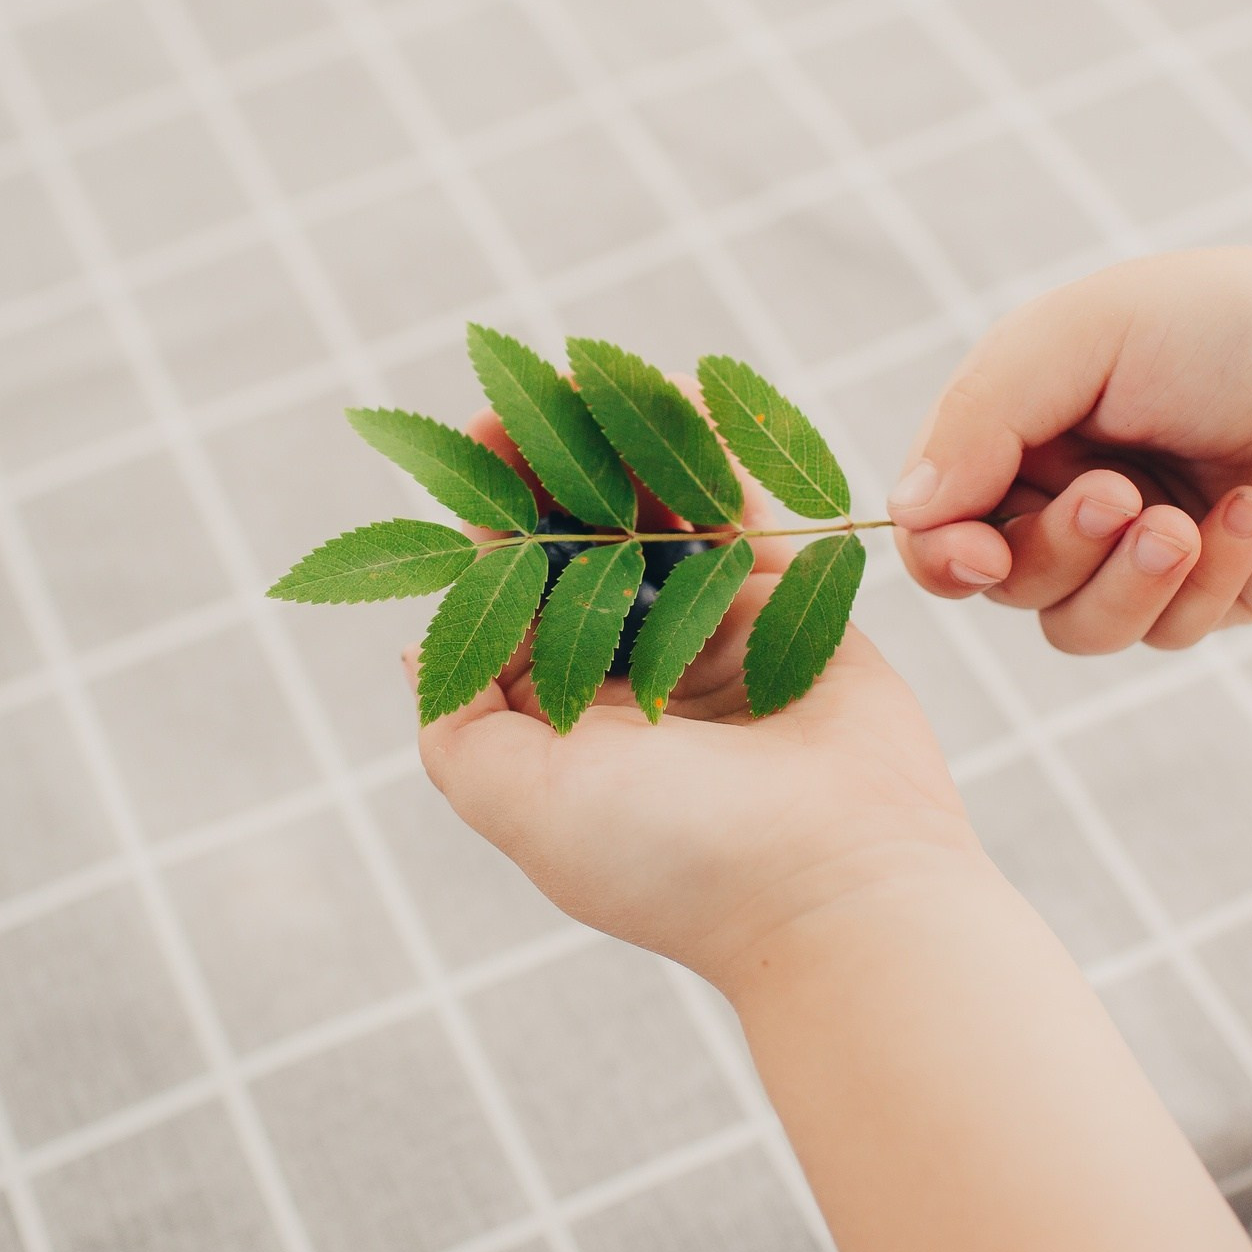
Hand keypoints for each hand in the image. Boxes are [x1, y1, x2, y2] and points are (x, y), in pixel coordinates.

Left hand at [417, 416, 980, 985]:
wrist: (835, 880)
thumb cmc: (668, 852)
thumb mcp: (518, 799)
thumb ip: (455, 723)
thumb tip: (417, 645)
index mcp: (557, 717)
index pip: (506, 590)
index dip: (485, 512)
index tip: (471, 438)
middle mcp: (628, 669)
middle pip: (577, 539)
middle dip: (548, 462)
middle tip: (526, 387)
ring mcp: (709, 631)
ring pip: (654, 514)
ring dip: (620, 442)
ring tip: (592, 370)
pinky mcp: (786, 602)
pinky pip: (738, 510)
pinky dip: (707, 449)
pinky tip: (675, 388)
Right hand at [891, 248, 1251, 649]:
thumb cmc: (1234, 328)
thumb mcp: (1085, 335)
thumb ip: (981, 417)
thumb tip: (901, 514)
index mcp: (1020, 424)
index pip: (936, 517)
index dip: (943, 551)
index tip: (978, 552)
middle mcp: (1063, 492)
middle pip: (1003, 583)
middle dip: (1060, 550)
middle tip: (1123, 498)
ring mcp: (1133, 551)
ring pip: (1077, 628)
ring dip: (1131, 581)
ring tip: (1190, 521)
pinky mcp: (1204, 596)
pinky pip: (1168, 634)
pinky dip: (1211, 580)